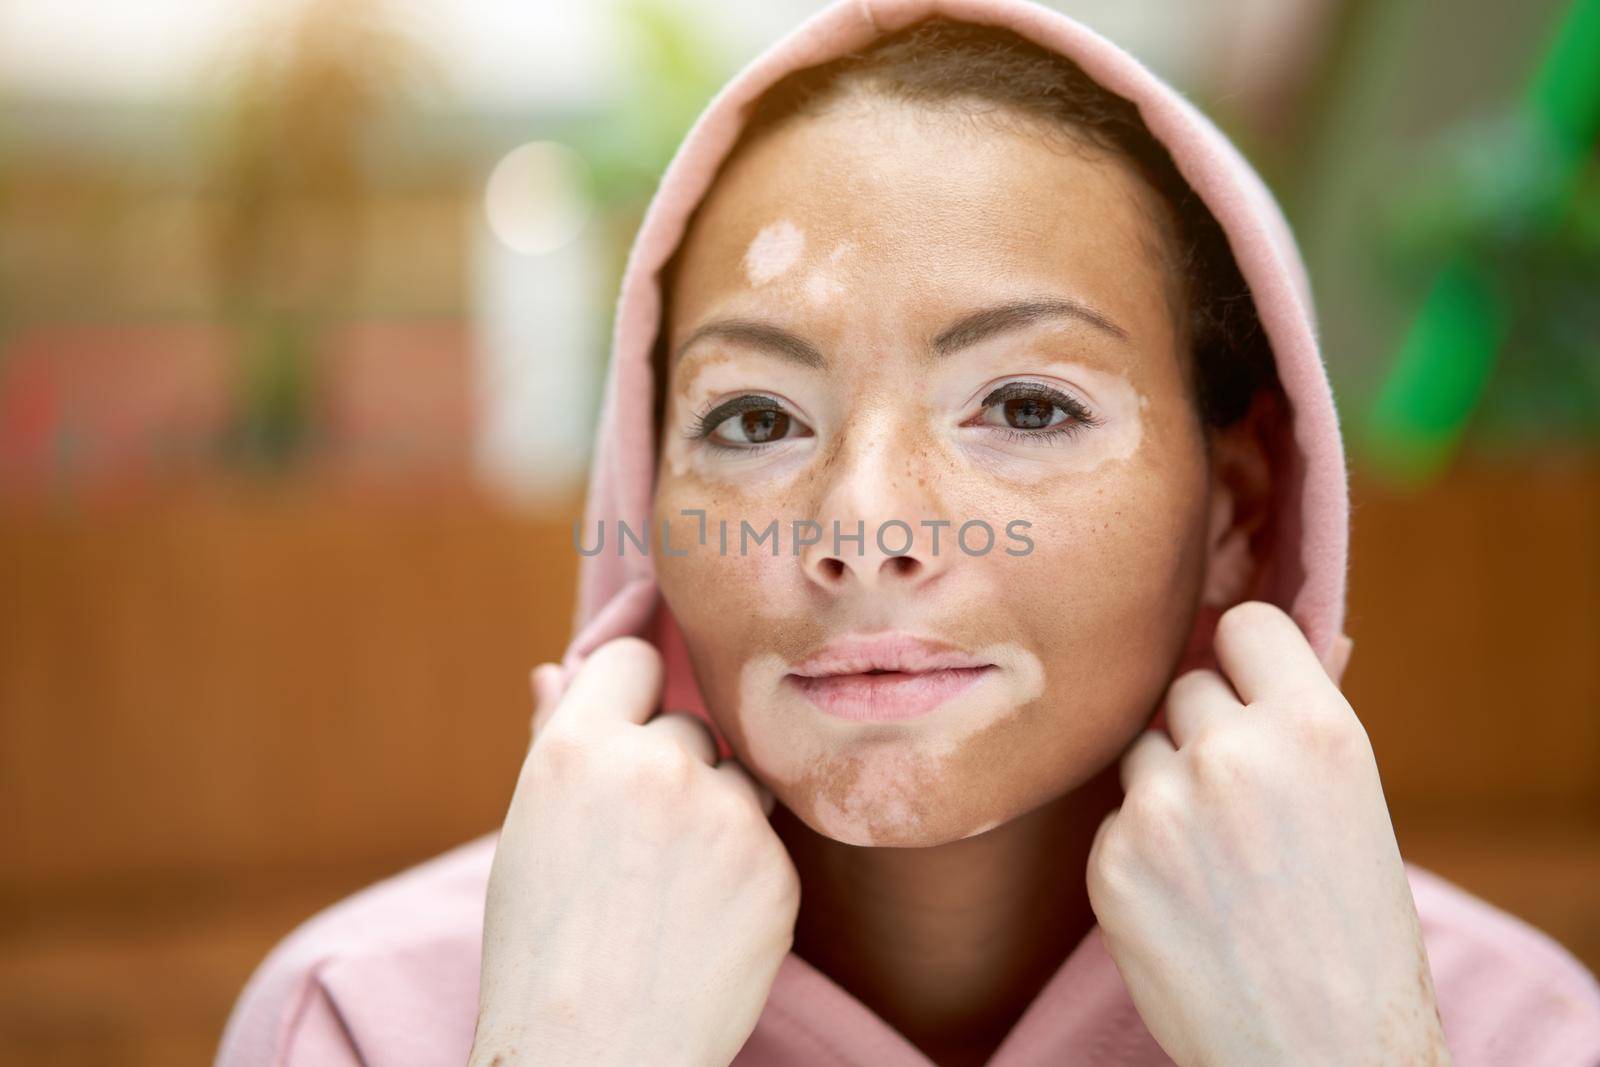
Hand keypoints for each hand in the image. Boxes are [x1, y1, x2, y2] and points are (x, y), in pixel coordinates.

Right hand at [470, 636, 799, 1066]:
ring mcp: (725, 814)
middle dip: (670, 769)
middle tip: (637, 847)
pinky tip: (703, 921)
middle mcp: (656, 764)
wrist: (594, 1058)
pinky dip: (744, 871)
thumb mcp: (527, 835)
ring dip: (715, 814)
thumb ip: (552, 742)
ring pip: (736, 779)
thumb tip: (553, 670)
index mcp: (577, 748)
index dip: (631, 693)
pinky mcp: (776, 865)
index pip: (631, 659)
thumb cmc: (541, 950)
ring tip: (668, 890)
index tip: (630, 726)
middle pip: (688, 725)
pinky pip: (766, 839)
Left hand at [1085, 601, 1451, 1066]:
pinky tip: (1185, 901)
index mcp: (1314, 729)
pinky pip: (1114, 820)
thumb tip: (1283, 640)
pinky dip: (1138, 850)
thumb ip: (1303, 719)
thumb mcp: (1355, 804)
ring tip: (1217, 858)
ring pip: (1142, 750)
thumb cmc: (1355, 932)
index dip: (1244, 657)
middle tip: (1241, 800)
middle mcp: (1232, 755)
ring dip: (1166, 785)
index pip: (1244, 625)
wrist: (1320, 1053)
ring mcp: (1161, 808)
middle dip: (1205, 730)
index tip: (1246, 686)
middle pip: (1185, 687)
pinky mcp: (1111, 861)